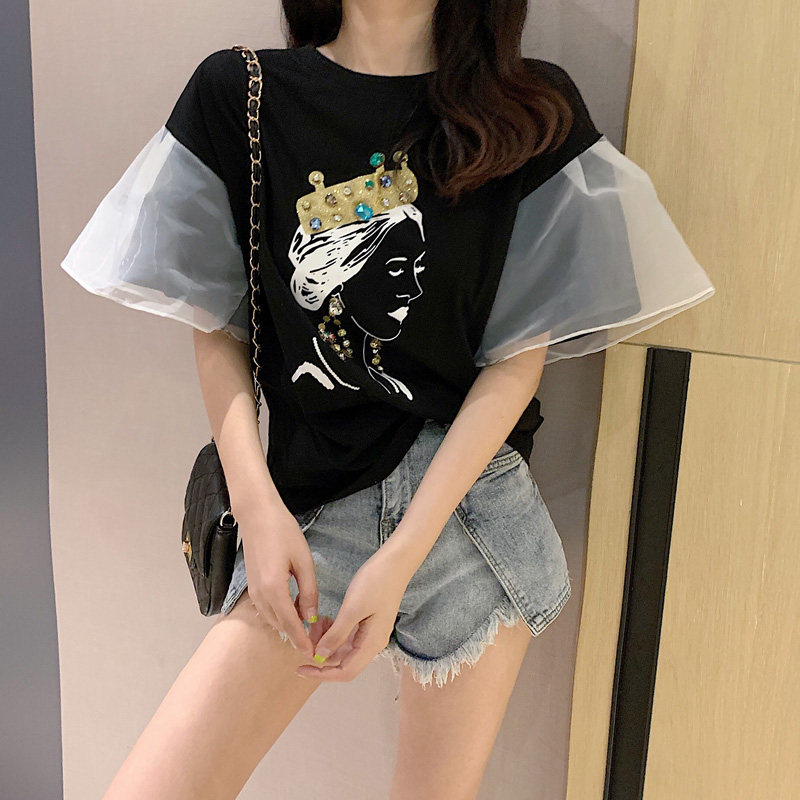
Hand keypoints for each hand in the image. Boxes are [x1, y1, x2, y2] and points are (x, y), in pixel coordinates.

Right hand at [237, 502, 318, 658]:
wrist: (257, 515)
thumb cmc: (283, 532)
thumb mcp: (304, 561)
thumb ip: (308, 591)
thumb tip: (311, 616)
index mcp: (274, 590)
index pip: (290, 624)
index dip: (302, 641)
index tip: (312, 653)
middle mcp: (260, 595)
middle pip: (279, 625)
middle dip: (297, 636)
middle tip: (316, 640)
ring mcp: (253, 591)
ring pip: (272, 618)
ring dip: (288, 625)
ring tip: (309, 627)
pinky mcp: (251, 585)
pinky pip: (267, 608)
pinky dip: (280, 614)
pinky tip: (295, 608)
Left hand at [296, 547, 410, 681]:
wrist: (395, 563)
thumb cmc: (375, 583)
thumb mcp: (352, 609)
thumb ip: (336, 635)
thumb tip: (320, 656)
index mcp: (371, 644)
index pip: (345, 672)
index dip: (322, 674)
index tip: (300, 668)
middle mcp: (372, 643)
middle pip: (343, 661)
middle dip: (322, 653)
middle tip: (305, 637)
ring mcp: (371, 633)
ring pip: (344, 648)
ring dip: (326, 640)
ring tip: (313, 624)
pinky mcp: (368, 622)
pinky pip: (347, 635)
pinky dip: (333, 631)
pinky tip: (325, 619)